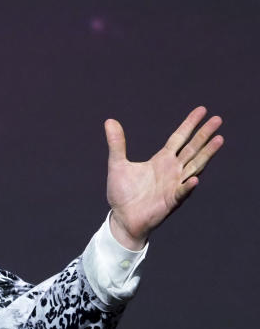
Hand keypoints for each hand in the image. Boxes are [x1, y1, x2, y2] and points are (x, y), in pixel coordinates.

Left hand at [104, 106, 222, 249]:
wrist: (122, 218)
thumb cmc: (122, 193)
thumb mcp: (117, 165)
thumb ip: (116, 144)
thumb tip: (109, 121)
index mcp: (161, 160)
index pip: (179, 138)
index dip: (189, 124)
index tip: (202, 110)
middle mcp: (172, 170)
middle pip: (192, 148)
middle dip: (204, 134)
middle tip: (217, 119)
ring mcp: (174, 185)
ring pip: (194, 166)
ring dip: (206, 154)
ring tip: (219, 139)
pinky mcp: (171, 201)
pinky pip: (181, 192)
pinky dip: (187, 186)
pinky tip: (194, 179)